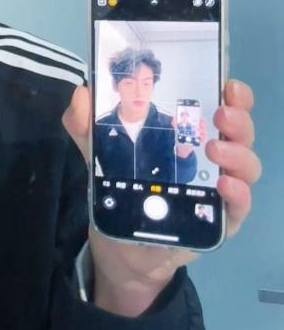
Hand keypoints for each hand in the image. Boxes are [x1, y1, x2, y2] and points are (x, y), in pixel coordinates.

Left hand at [62, 80, 259, 315]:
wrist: (120, 244)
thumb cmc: (123, 187)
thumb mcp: (98, 152)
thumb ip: (85, 124)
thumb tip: (81, 92)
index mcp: (191, 133)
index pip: (224, 107)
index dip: (234, 95)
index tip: (227, 84)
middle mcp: (214, 157)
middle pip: (241, 133)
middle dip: (239, 119)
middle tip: (221, 114)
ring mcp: (220, 189)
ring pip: (246, 167)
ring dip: (237, 154)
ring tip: (215, 149)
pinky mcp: (219, 222)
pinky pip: (239, 207)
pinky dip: (238, 193)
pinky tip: (223, 185)